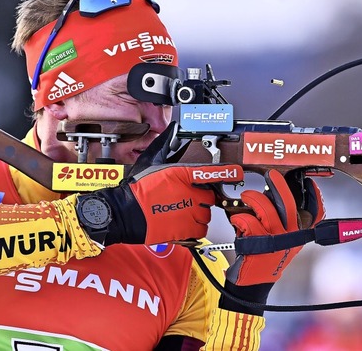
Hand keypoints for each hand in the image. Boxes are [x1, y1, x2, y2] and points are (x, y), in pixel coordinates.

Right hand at [77, 122, 243, 244]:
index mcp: (183, 174)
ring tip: (182, 213)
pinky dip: (195, 229)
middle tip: (187, 199)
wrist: (124, 213)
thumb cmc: (136, 189)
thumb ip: (166, 145)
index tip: (236, 172)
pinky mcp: (185, 230)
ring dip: (199, 215)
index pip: (211, 172)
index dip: (227, 172)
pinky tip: (183, 225)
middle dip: (202, 198)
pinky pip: (201, 231)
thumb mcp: (151, 160)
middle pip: (209, 197)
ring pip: (206, 215)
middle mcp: (189, 193)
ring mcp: (189, 212)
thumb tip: (174, 130)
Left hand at [220, 169, 324, 313]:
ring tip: (247, 197)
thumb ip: (284, 222)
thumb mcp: (282, 241)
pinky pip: (248, 222)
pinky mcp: (258, 246)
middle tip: (271, 174)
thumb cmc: (266, 256)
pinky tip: (237, 221)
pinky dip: (240, 218)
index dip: (315, 197)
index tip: (310, 183)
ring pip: (265, 209)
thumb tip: (276, 193)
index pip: (315, 214)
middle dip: (279, 184)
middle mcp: (291, 238)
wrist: (253, 283)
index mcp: (299, 235)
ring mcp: (275, 242)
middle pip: (288, 204)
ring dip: (253, 198)